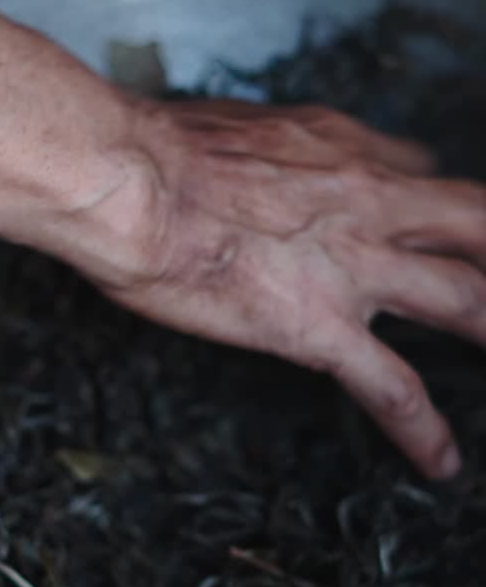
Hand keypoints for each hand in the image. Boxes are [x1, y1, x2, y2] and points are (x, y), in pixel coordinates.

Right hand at [60, 98, 485, 479]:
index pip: (418, 171)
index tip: (428, 224)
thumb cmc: (162, 150)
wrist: (135, 185)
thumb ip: (278, 148)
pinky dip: (424, 431)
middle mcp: (371, 204)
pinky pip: (393, 389)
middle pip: (477, 223)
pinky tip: (442, 462)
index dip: (430, 202)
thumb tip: (276, 160)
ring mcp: (356, 269)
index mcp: (344, 151)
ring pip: (465, 300)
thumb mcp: (240, 124)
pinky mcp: (321, 329)